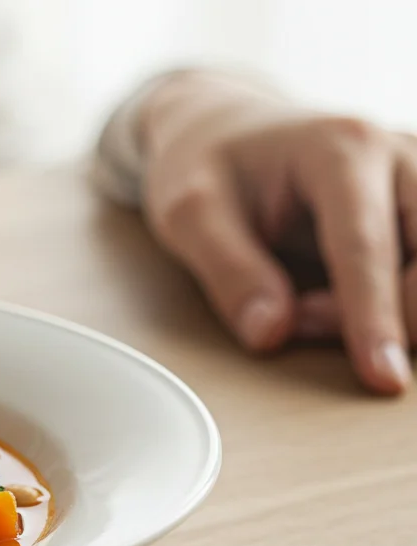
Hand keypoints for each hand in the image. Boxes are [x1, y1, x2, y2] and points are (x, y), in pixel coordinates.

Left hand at [141, 71, 414, 393]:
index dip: (374, 317)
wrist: (227, 129)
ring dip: (395, 313)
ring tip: (310, 308)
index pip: (367, 245)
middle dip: (383, 316)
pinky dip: (397, 305)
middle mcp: (400, 157)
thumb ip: (227, 271)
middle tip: (298, 319)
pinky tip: (340, 304)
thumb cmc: (207, 165)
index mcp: (342, 149)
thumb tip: (269, 333)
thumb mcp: (188, 213)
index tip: (382, 377)